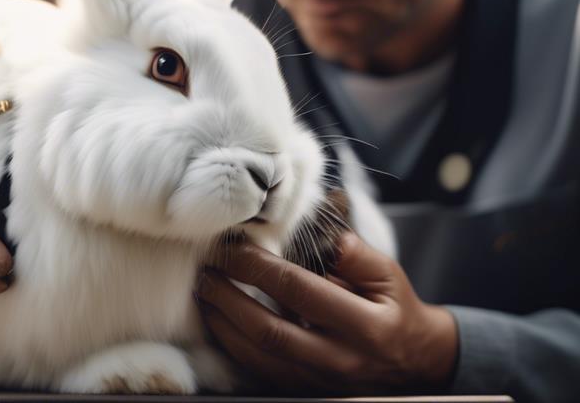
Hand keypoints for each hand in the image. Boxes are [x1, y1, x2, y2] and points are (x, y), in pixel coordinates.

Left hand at [195, 232, 457, 394]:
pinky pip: (260, 371)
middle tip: (205, 273)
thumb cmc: (395, 309)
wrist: (415, 363)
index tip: (234, 249)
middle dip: (229, 299)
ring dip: (223, 324)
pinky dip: (233, 345)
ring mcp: (320, 381)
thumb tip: (321, 233)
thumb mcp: (389, 275)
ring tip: (204, 293)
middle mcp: (340, 359)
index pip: (299, 291)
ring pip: (258, 357)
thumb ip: (355, 253)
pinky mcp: (305, 389)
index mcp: (365, 326)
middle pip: (269, 331)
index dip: (260, 268)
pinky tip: (219, 320)